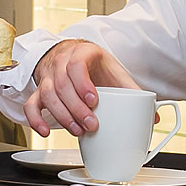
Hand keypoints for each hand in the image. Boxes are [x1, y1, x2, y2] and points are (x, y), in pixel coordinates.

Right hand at [24, 41, 139, 136]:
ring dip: (61, 116)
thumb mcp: (115, 74)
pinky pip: (31, 104)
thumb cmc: (96, 67)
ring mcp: (48, 77)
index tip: (94, 100)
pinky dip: (35, 119)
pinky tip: (44, 132)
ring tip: (77, 131)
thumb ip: (132, 93)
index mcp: (83, 53)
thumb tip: (154, 117)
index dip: (83, 84)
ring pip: (47, 95)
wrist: (73, 56)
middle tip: (91, 124)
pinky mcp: (39, 91)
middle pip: (62, 84)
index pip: (77, 64)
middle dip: (76, 108)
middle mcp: (61, 62)